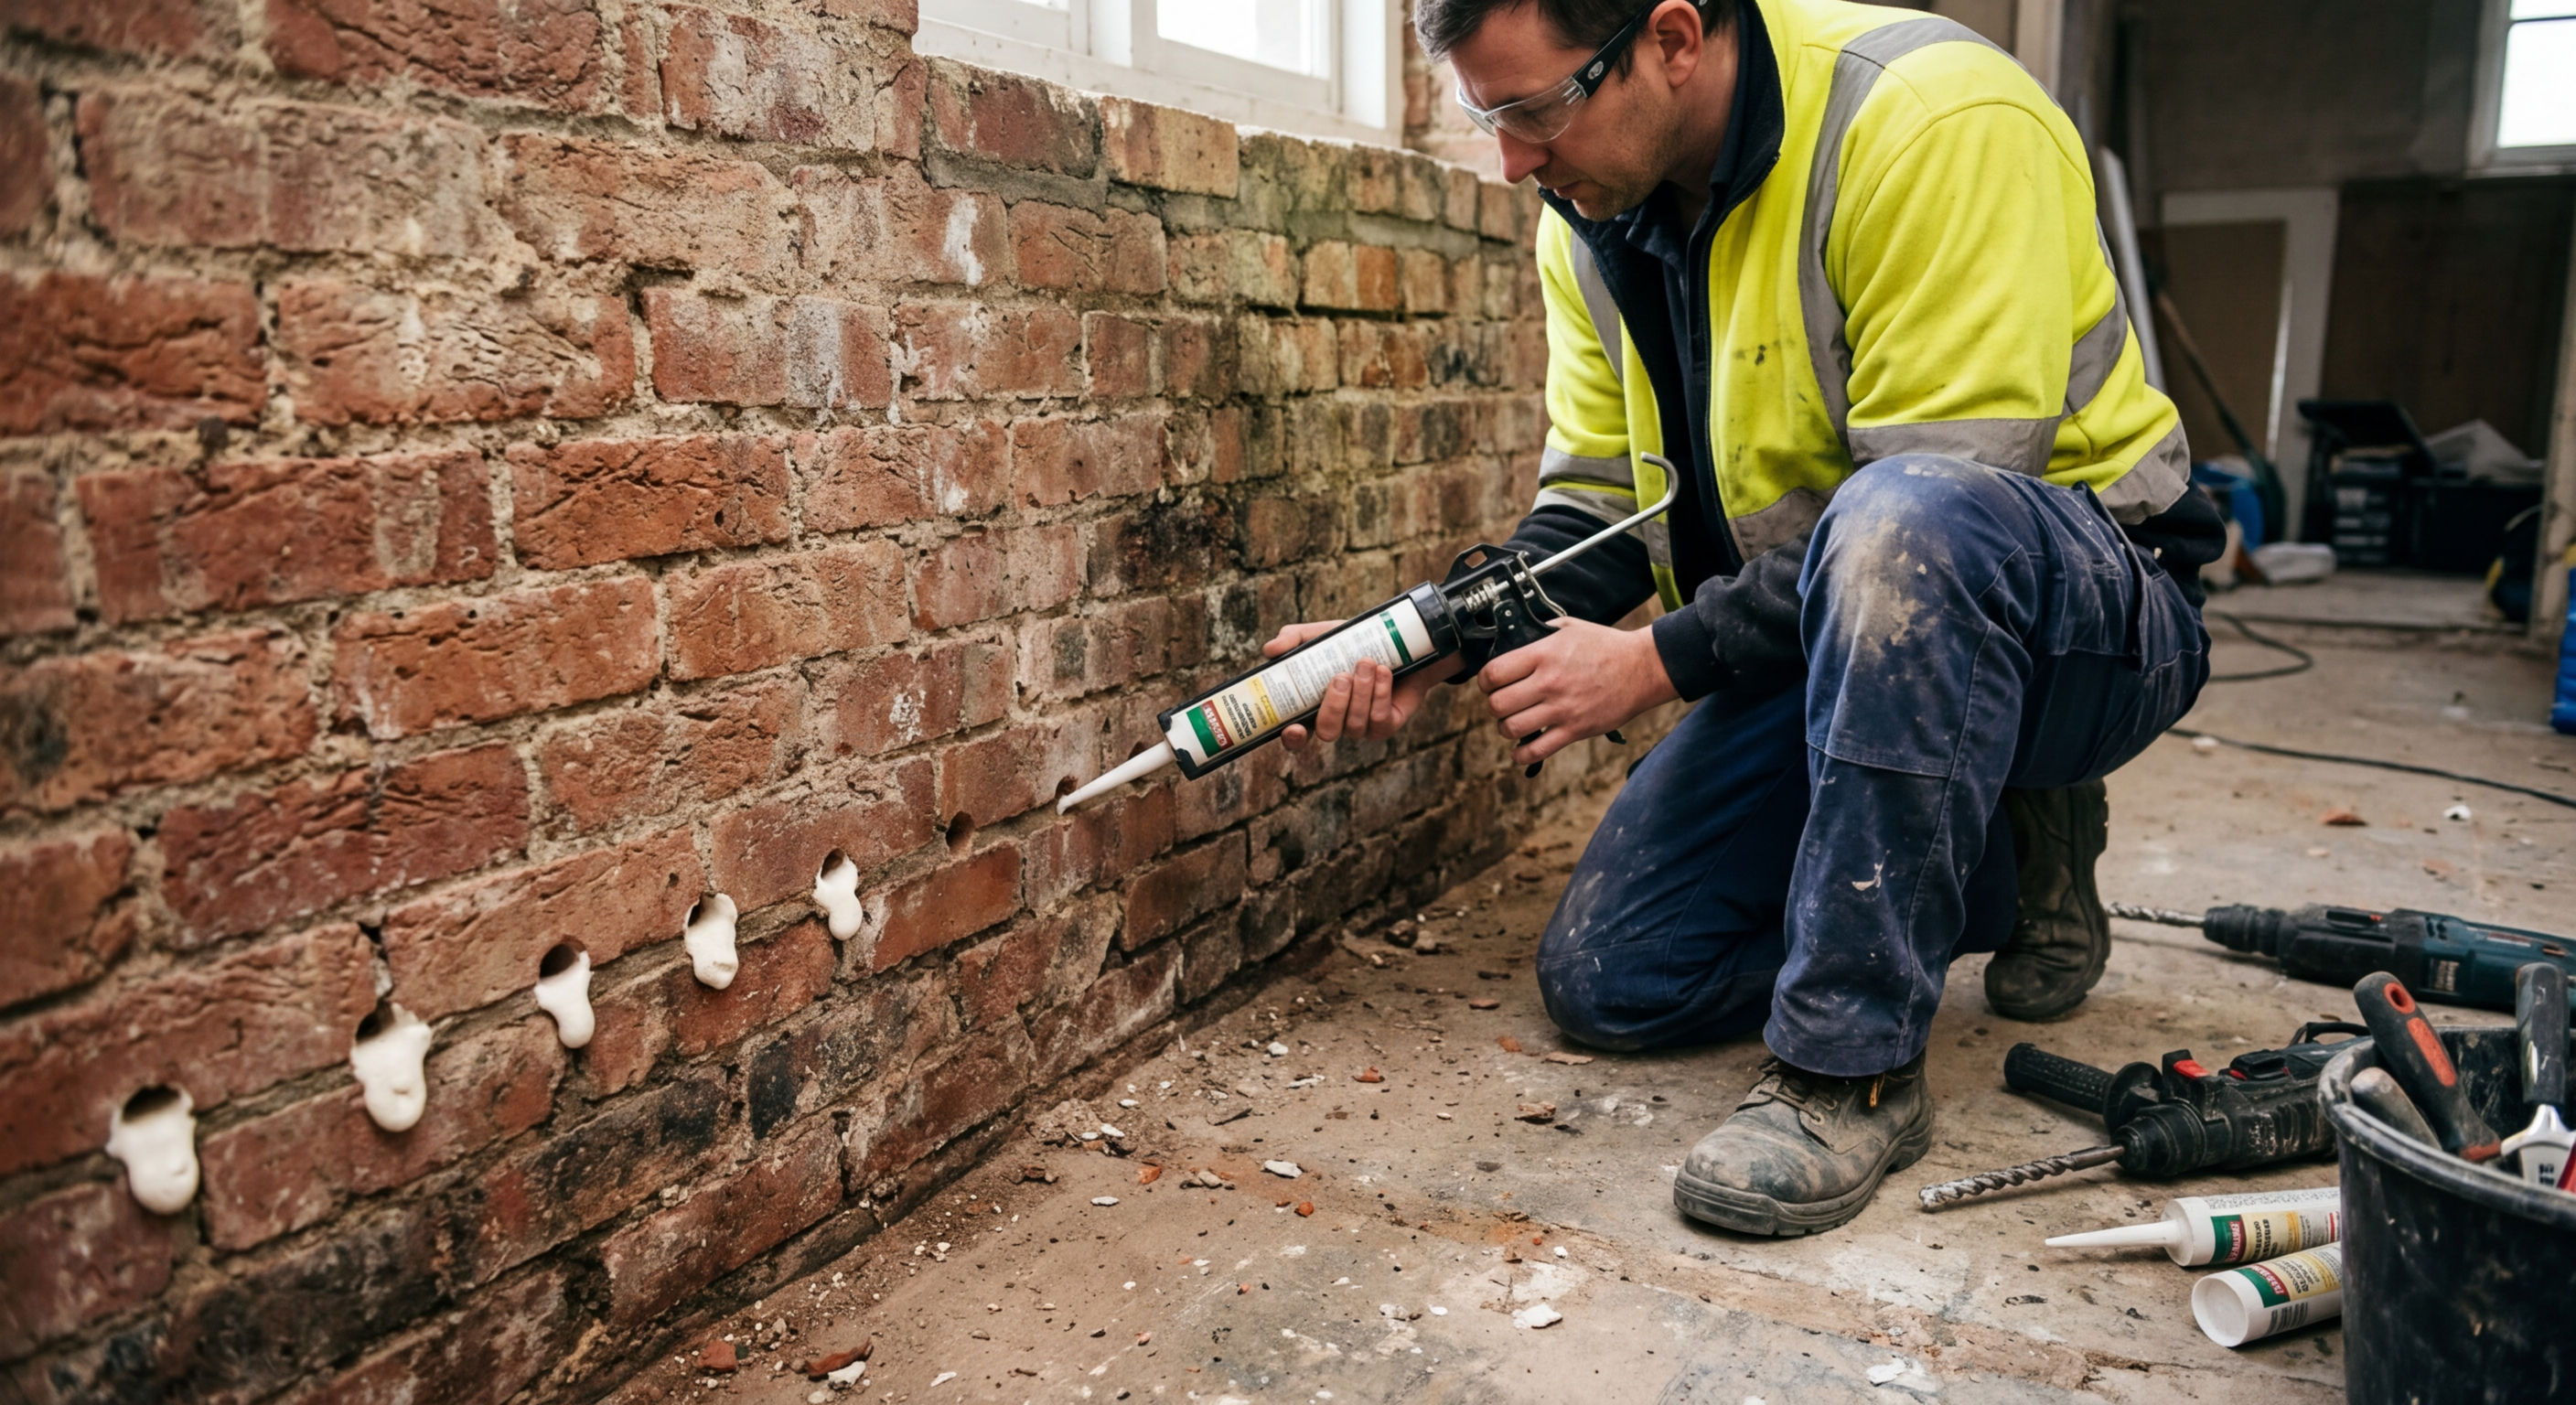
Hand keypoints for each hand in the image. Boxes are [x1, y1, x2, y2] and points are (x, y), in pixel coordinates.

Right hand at [1261, 620, 1465, 750]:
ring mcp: (1362, 727)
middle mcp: (1337, 721)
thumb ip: (1293, 638)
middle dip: (1333, 706)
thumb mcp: (1323, 634)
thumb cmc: (1356, 642)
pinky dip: (1380, 693)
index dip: (1293, 739)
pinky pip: (1379, 720)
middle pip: (1326, 732)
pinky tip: (1384, 672)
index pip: (1297, 736)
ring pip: (1355, 725)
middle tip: (1341, 676)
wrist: (1402, 643)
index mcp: (1314, 706)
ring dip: (1361, 691)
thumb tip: (1269, 650)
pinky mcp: (1387, 725)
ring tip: (1367, 661)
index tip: (1294, 728)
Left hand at [1476, 618, 1678, 765]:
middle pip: (1497, 704)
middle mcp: (1549, 682)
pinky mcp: (1575, 730)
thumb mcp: (1569, 628)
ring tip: (1513, 722)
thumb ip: (1539, 633)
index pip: (1494, 673)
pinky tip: (1520, 749)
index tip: (1490, 683)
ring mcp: (1562, 709)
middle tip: (1502, 702)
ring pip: (1512, 729)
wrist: (1642, 668)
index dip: (1485, 680)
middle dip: (1493, 705)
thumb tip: (1515, 638)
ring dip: (1506, 728)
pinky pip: (1537, 751)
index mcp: (1544, 654)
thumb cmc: (1606, 646)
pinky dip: (1521, 755)